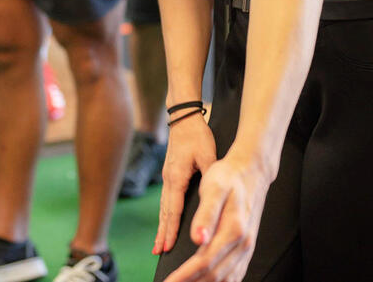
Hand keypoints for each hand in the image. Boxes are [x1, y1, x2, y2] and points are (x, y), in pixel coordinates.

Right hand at [156, 114, 217, 255]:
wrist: (184, 119)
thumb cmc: (197, 136)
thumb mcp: (207, 155)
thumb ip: (210, 176)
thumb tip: (213, 196)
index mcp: (177, 177)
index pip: (174, 209)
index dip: (172, 229)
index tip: (169, 246)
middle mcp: (168, 180)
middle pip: (165, 212)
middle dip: (163, 233)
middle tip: (160, 252)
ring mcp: (167, 178)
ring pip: (164, 208)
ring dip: (162, 227)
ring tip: (159, 245)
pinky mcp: (170, 175)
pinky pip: (166, 201)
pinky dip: (165, 216)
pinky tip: (165, 224)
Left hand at [161, 147, 271, 281]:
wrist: (251, 171)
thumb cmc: (228, 177)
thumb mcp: (213, 188)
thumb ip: (206, 214)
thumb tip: (197, 239)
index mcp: (233, 230)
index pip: (205, 261)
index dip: (185, 275)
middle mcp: (243, 244)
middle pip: (215, 275)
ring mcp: (247, 248)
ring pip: (226, 279)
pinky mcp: (247, 248)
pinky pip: (235, 274)